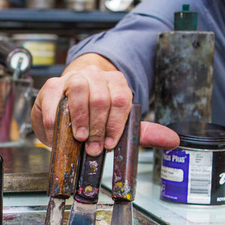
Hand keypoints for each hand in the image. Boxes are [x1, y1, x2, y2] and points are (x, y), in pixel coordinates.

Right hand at [31, 55, 179, 152]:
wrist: (66, 99)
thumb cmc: (93, 114)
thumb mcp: (118, 122)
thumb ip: (142, 132)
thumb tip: (172, 141)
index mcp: (115, 82)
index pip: (121, 100)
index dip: (116, 125)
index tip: (109, 144)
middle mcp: (95, 76)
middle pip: (101, 98)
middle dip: (98, 127)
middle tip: (93, 147)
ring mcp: (72, 78)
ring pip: (79, 92)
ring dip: (80, 119)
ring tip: (80, 138)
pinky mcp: (52, 85)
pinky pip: (54, 100)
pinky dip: (56, 120)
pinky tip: (58, 133)